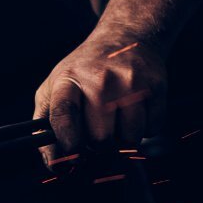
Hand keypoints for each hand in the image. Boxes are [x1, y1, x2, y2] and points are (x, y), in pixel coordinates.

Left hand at [32, 35, 167, 167]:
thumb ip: (46, 125)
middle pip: (101, 138)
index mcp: (69, 80)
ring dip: (124, 139)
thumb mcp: (55, 87)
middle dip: (99, 144)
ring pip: (130, 138)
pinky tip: (136, 112)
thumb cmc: (85, 71)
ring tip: (118, 120)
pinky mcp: (156, 87)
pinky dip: (145, 129)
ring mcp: (131, 83)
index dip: (68, 144)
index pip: (64, 117)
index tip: (72, 158)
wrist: (126, 37)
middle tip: (99, 133)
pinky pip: (152, 129)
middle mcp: (100, 80)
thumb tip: (55, 165)